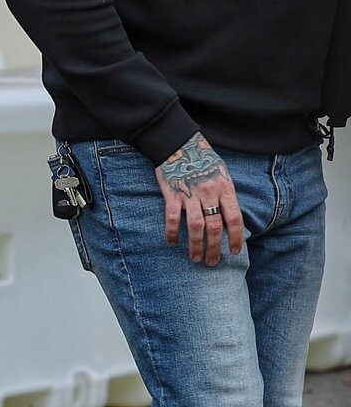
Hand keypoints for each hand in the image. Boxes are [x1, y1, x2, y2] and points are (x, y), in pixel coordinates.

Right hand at [155, 133, 243, 266]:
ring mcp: (190, 194)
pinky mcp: (172, 194)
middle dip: (214, 248)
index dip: (235, 238)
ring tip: (195, 258)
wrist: (179, 144)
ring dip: (196, 245)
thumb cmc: (202, 160)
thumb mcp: (222, 174)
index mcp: (225, 188)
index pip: (234, 219)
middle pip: (215, 227)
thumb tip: (229, 217)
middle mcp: (210, 193)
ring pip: (196, 226)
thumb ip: (225, 194)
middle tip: (212, 262)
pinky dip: (172, 232)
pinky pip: (172, 217)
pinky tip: (171, 242)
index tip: (234, 252)